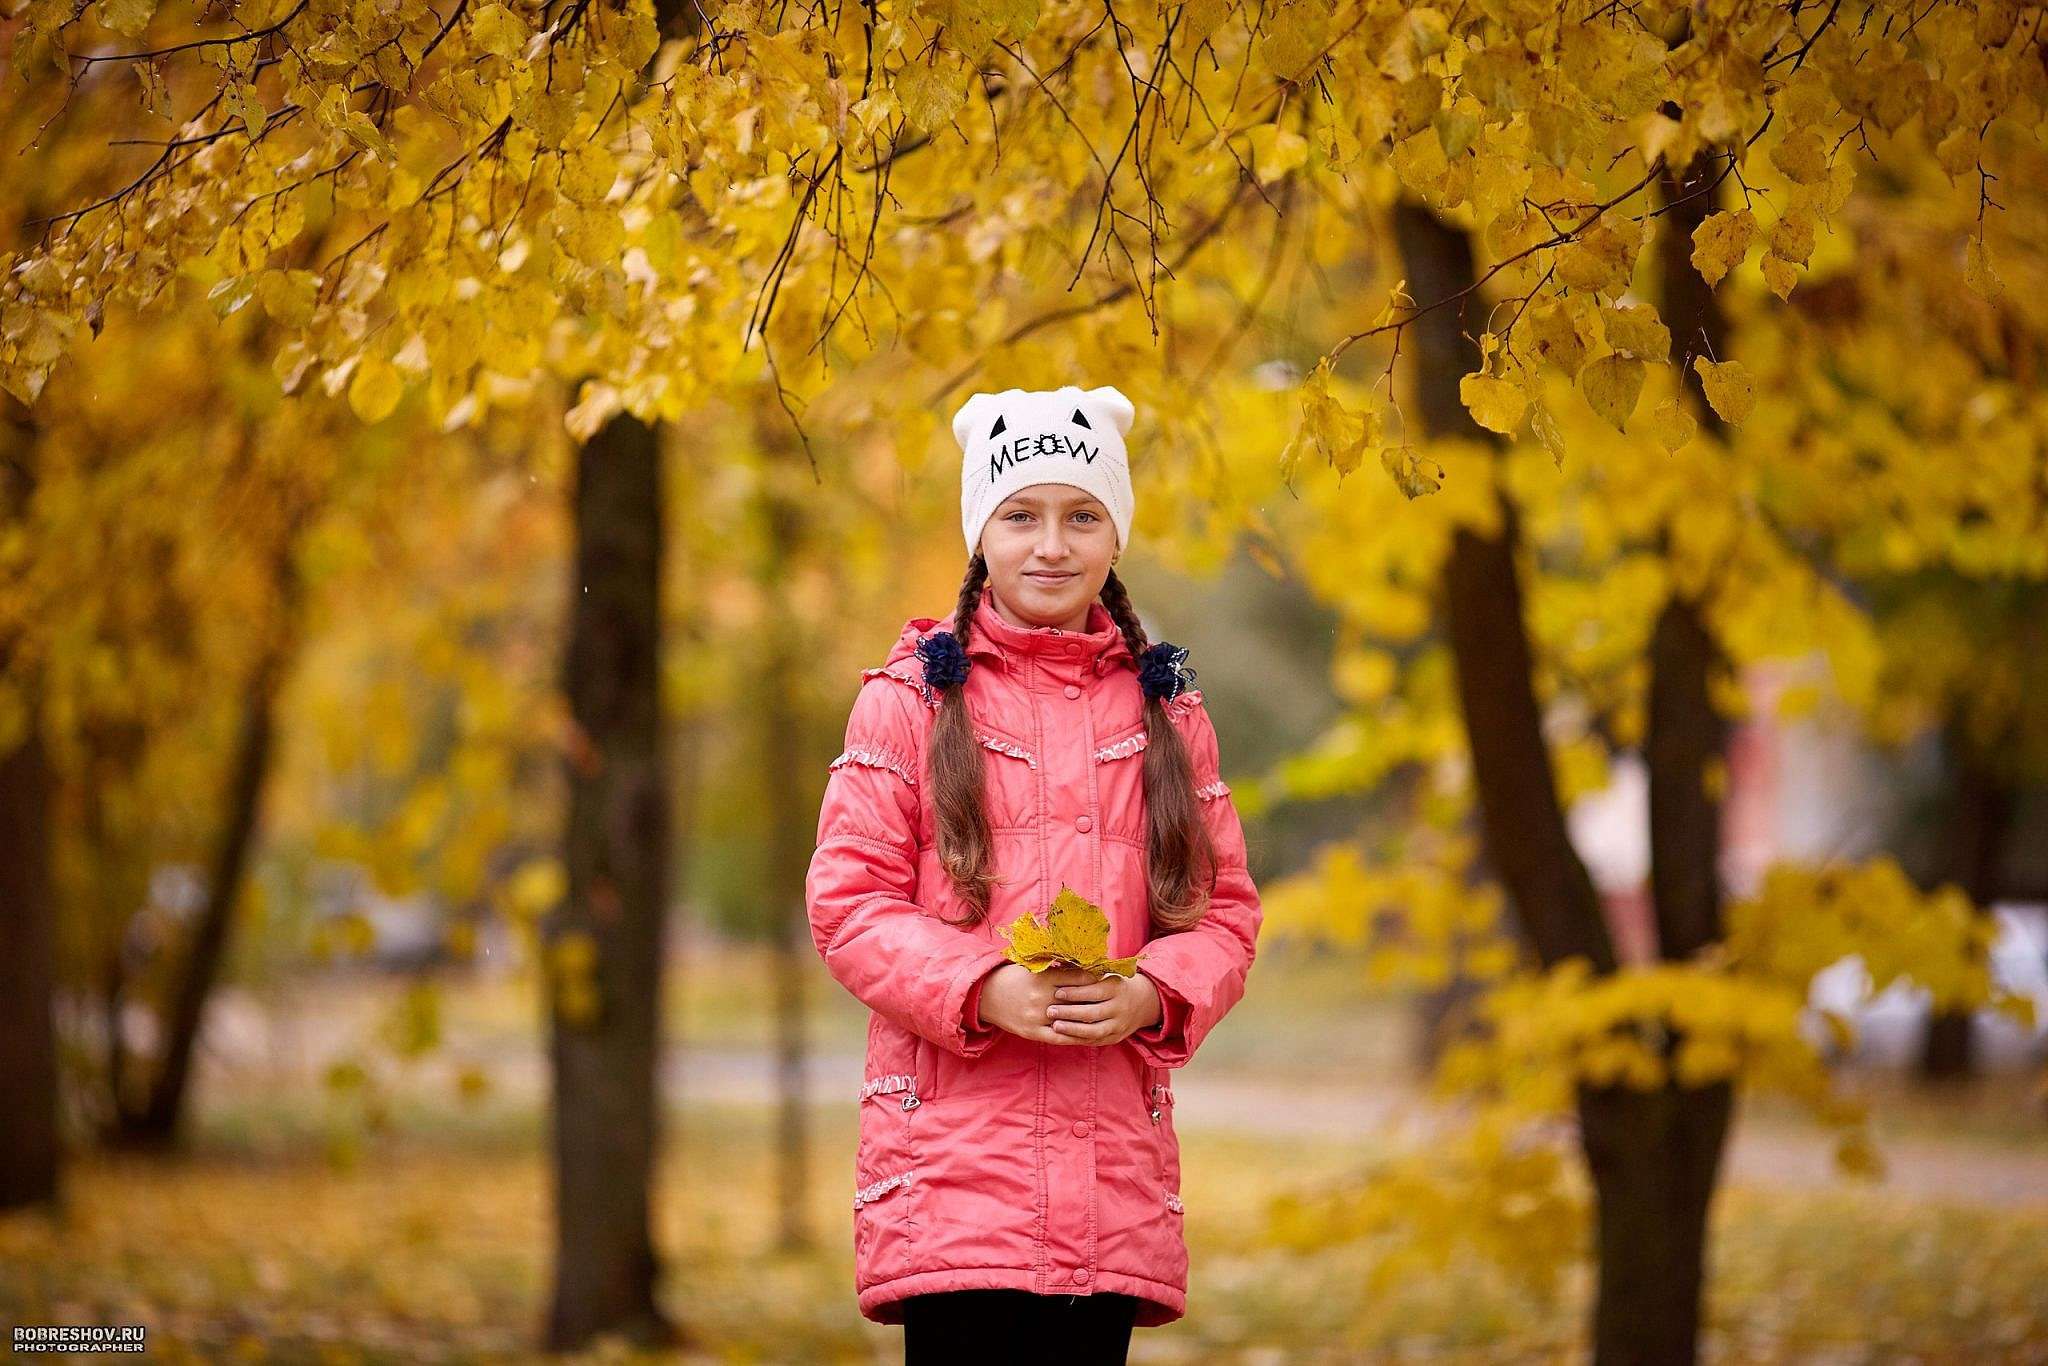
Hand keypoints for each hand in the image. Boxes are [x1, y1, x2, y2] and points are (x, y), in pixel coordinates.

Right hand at [978, 963, 1096, 1043]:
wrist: (986, 996)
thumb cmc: (1013, 978)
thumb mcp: (1033, 968)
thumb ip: (1056, 969)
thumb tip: (1084, 966)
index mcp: (1042, 979)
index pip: (1076, 978)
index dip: (1093, 979)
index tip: (1105, 978)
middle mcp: (1041, 998)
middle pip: (1076, 1000)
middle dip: (1094, 999)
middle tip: (1110, 999)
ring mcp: (1036, 1017)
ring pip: (1070, 1020)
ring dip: (1087, 1020)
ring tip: (1103, 1018)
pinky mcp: (1032, 1032)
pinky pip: (1058, 1037)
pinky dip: (1074, 1037)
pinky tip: (1086, 1035)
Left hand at [1046, 969, 1162, 1046]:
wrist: (1141, 1002)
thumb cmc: (1112, 985)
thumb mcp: (1105, 976)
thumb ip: (1086, 975)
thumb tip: (1060, 968)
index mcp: (1117, 988)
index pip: (1094, 992)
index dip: (1075, 993)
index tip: (1057, 992)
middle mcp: (1120, 1007)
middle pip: (1093, 1012)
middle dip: (1070, 1012)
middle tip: (1050, 1011)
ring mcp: (1119, 1025)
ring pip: (1095, 1030)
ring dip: (1073, 1029)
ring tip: (1054, 1026)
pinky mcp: (1115, 1038)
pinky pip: (1095, 1041)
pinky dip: (1078, 1039)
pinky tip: (1063, 1036)